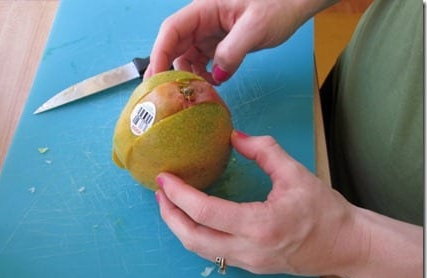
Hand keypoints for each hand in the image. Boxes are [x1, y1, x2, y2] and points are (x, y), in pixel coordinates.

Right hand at [145, 0, 336, 83]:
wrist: (295, 3)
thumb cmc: (278, 4)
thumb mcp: (255, 27)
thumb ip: (233, 51)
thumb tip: (215, 76)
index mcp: (204, 9)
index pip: (171, 31)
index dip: (159, 54)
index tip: (155, 78)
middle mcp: (202, 22)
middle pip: (173, 46)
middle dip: (168, 70)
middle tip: (165, 96)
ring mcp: (209, 34)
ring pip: (186, 57)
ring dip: (188, 76)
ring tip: (195, 94)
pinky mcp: (219, 45)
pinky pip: (202, 63)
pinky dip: (203, 76)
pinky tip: (211, 86)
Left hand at [155, 131, 422, 277]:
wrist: (346, 246)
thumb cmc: (325, 210)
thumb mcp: (295, 173)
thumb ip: (263, 150)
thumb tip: (232, 136)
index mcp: (259, 225)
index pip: (205, 212)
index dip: (179, 195)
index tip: (163, 178)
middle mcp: (248, 249)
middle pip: (192, 238)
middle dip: (169, 215)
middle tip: (160, 192)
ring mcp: (247, 263)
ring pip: (199, 250)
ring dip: (179, 227)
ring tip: (169, 204)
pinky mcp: (250, 267)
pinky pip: (213, 253)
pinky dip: (196, 235)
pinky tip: (193, 218)